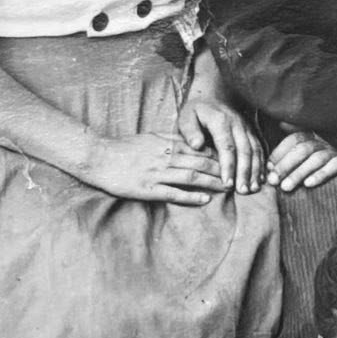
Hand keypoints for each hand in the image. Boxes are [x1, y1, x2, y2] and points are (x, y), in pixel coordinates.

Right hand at [81, 132, 225, 203]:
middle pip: (201, 163)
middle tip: (237, 177)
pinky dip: (191, 196)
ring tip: (227, 188)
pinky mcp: (148, 189)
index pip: (200, 149)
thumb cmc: (125, 147)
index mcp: (167, 144)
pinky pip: (174, 193)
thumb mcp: (150, 137)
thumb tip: (193, 142)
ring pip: (191, 177)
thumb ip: (171, 140)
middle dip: (222, 170)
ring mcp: (157, 173)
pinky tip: (205, 200)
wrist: (99, 157)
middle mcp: (165, 157)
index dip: (219, 155)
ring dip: (212, 183)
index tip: (233, 161)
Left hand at [176, 93, 262, 194]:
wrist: (214, 95)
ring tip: (253, 189)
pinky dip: (262, 165)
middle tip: (242, 191)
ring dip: (255, 171)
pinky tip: (260, 180)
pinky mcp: (253, 132)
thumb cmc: (197, 111)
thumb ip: (189, 130)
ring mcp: (248, 128)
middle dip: (245, 172)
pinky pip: (260, 149)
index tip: (227, 183)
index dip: (228, 166)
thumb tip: (197, 145)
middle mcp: (238, 124)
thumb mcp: (186, 116)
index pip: (227, 146)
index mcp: (221, 121)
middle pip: (245, 150)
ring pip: (255, 150)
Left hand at [267, 128, 336, 191]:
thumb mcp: (321, 131)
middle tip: (273, 181)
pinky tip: (309, 185)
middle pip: (302, 149)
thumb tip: (282, 123)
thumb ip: (301, 128)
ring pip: (316, 159)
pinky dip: (322, 174)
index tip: (269, 168)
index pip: (294, 139)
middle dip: (285, 166)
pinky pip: (336, 165)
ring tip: (286, 187)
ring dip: (299, 173)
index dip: (280, 153)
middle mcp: (328, 136)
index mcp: (318, 129)